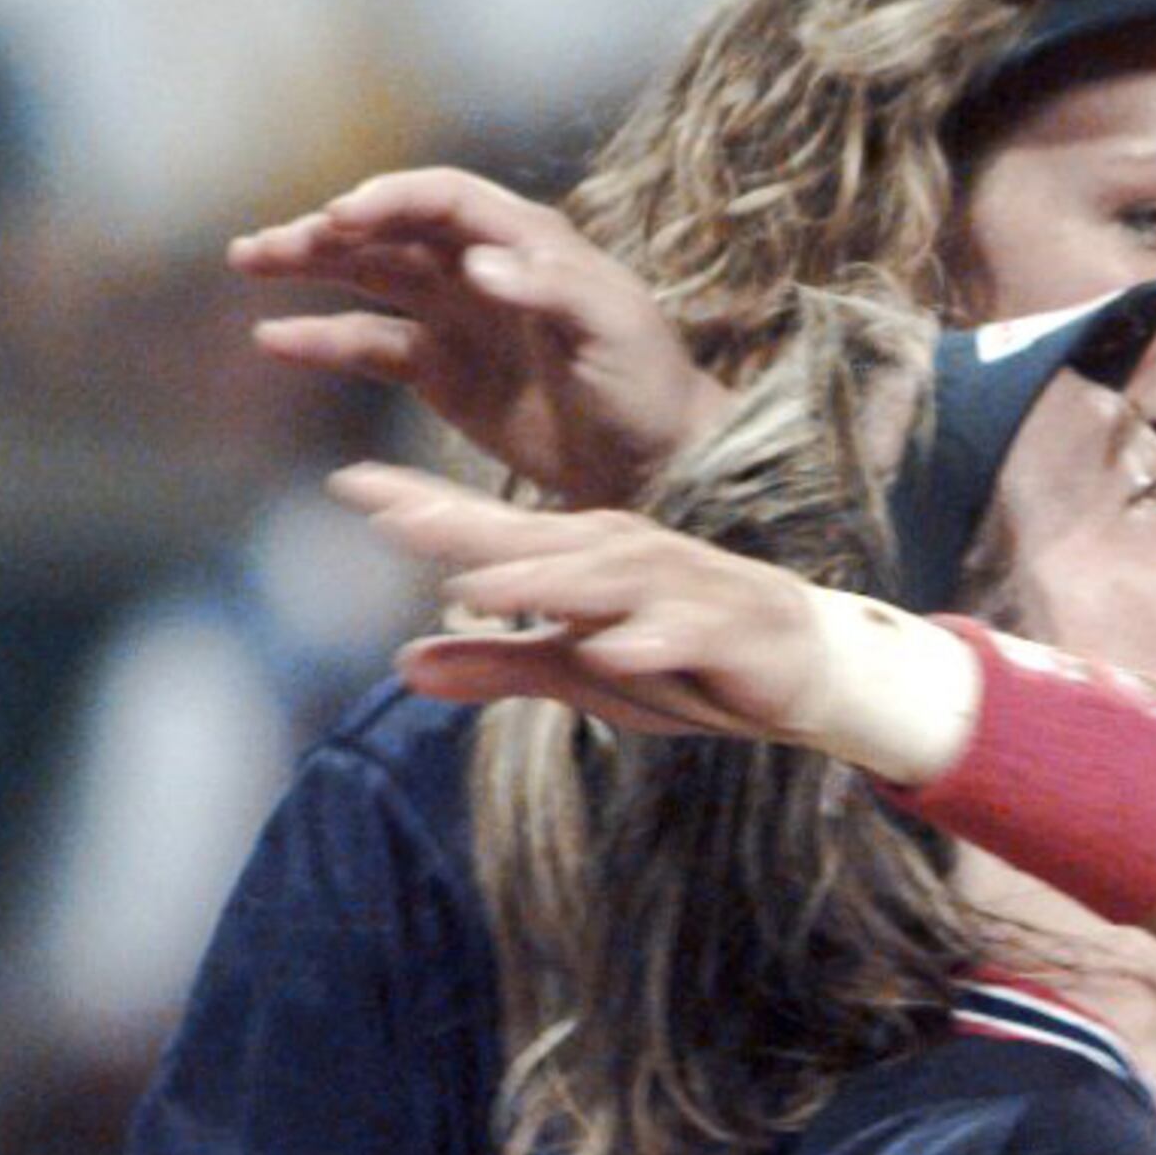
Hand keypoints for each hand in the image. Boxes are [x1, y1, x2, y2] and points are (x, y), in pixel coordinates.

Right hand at [234, 169, 730, 505]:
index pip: (444, 198)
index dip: (389, 199)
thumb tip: (480, 265)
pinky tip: (275, 339)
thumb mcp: (614, 331)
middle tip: (264, 245)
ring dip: (311, 268)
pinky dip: (323, 340)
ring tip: (250, 261)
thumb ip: (552, 290)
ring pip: (371, 278)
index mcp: (529, 242)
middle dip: (328, 230)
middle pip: (392, 231)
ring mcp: (459, 319)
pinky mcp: (443, 373)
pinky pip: (373, 346)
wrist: (659, 464)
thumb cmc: (648, 387)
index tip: (339, 218)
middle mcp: (484, 269)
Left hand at [329, 464, 976, 781]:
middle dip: (467, 528)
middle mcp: (625, 558)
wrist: (805, 667)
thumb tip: (403, 664)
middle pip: (535, 540)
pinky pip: (682, 636)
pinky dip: (649, 641)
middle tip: (394, 514)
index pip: (490, 529)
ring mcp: (678, 591)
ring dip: (545, 584)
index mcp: (583, 558)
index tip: (350, 486)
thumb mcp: (577, 668)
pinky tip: (613, 650)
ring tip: (483, 587)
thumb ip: (497, 663)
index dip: (423, 510)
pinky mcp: (726, 632)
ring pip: (603, 582)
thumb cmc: (685, 658)